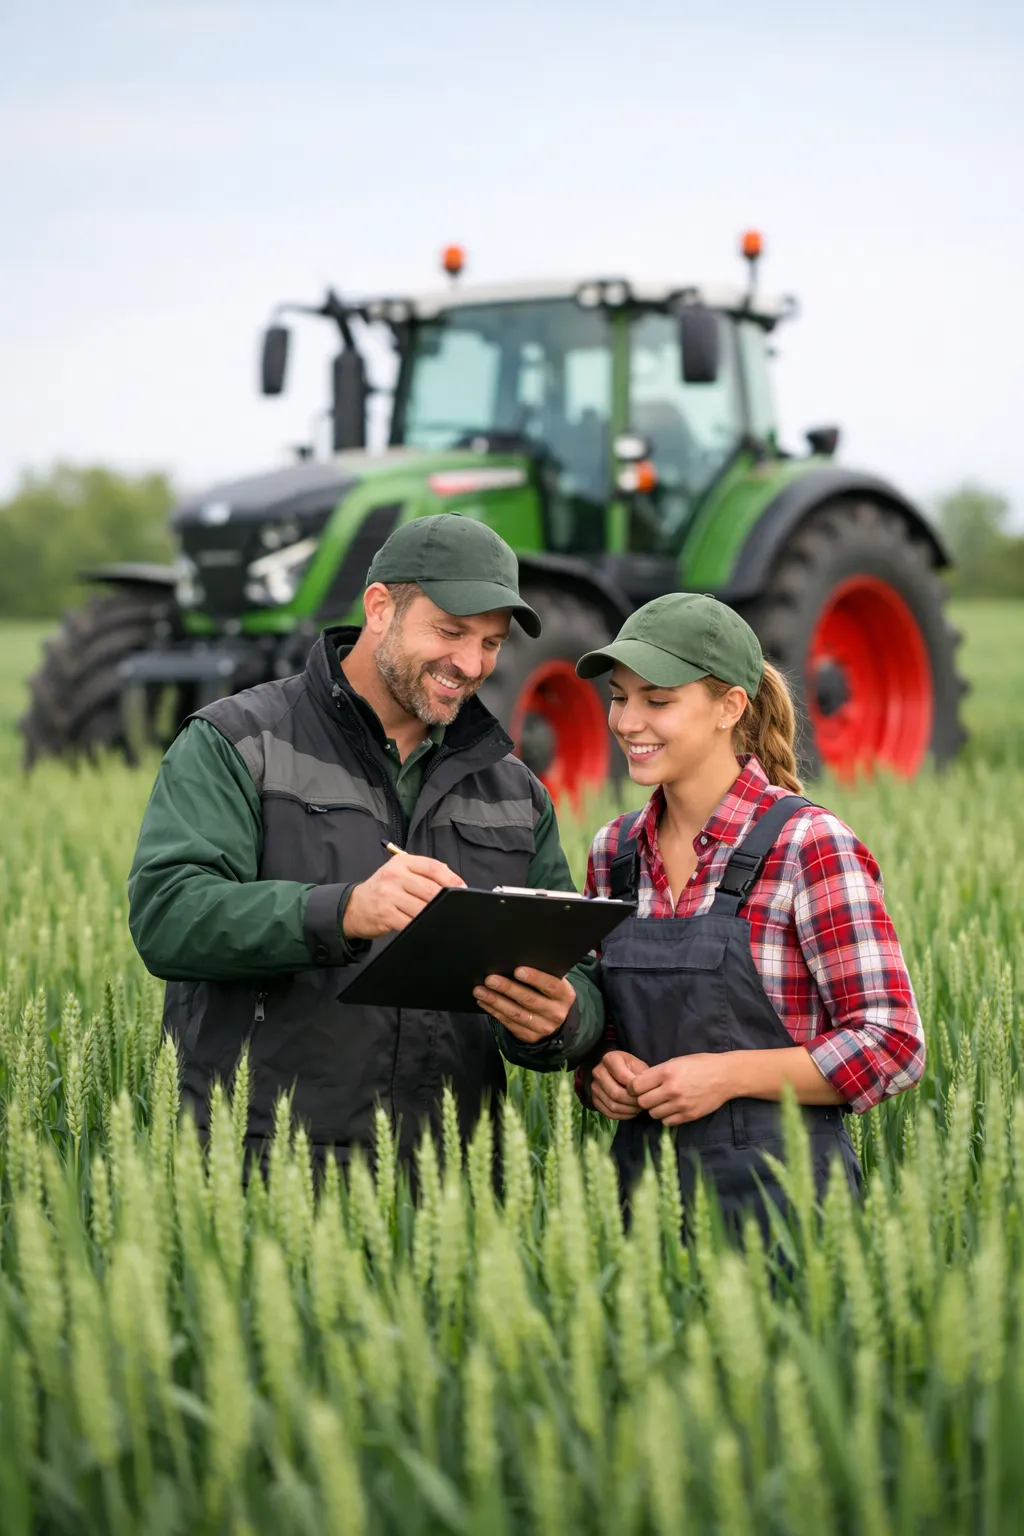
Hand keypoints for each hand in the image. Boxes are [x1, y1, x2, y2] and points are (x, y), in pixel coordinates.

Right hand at [343, 854, 464, 939]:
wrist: (354, 907)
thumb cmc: (383, 889)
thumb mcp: (399, 872)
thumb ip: (424, 872)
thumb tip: (453, 880)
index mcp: (402, 862)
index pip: (433, 867)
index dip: (451, 879)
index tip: (463, 889)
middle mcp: (394, 876)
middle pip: (430, 889)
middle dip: (446, 900)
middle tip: (455, 907)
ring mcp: (389, 895)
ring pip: (422, 907)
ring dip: (435, 914)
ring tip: (443, 917)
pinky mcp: (386, 914)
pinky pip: (411, 922)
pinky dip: (422, 925)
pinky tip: (427, 926)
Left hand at [473, 967, 575, 1042]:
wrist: (556, 1019)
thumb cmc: (550, 993)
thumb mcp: (554, 983)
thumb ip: (542, 974)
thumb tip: (516, 960)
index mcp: (564, 995)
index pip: (551, 986)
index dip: (535, 978)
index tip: (517, 970)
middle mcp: (555, 1013)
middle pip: (529, 1000)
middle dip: (508, 989)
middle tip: (490, 979)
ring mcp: (542, 1027)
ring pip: (516, 1013)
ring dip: (495, 1001)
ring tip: (480, 991)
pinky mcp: (529, 1036)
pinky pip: (509, 1023)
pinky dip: (494, 1011)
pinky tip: (484, 1002)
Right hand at [590, 1050, 649, 1118]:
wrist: (619, 1071)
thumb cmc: (632, 1068)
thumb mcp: (639, 1065)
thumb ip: (642, 1076)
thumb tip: (645, 1091)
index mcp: (610, 1058)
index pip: (622, 1077)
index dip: (636, 1088)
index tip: (646, 1091)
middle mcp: (598, 1071)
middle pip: (615, 1093)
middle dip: (632, 1102)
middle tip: (644, 1103)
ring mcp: (594, 1086)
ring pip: (612, 1105)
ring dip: (629, 1110)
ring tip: (640, 1108)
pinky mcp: (594, 1099)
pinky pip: (608, 1113)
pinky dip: (622, 1116)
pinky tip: (632, 1112)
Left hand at [630, 1053, 730, 1125]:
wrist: (725, 1076)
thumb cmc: (699, 1065)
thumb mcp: (676, 1062)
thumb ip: (657, 1073)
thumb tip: (638, 1084)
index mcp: (666, 1072)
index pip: (635, 1086)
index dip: (633, 1088)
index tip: (636, 1088)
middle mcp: (672, 1089)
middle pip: (642, 1102)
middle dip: (642, 1099)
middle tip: (649, 1096)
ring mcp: (681, 1104)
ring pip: (653, 1114)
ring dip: (655, 1109)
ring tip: (662, 1101)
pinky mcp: (689, 1115)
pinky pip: (667, 1122)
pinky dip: (666, 1116)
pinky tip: (672, 1108)